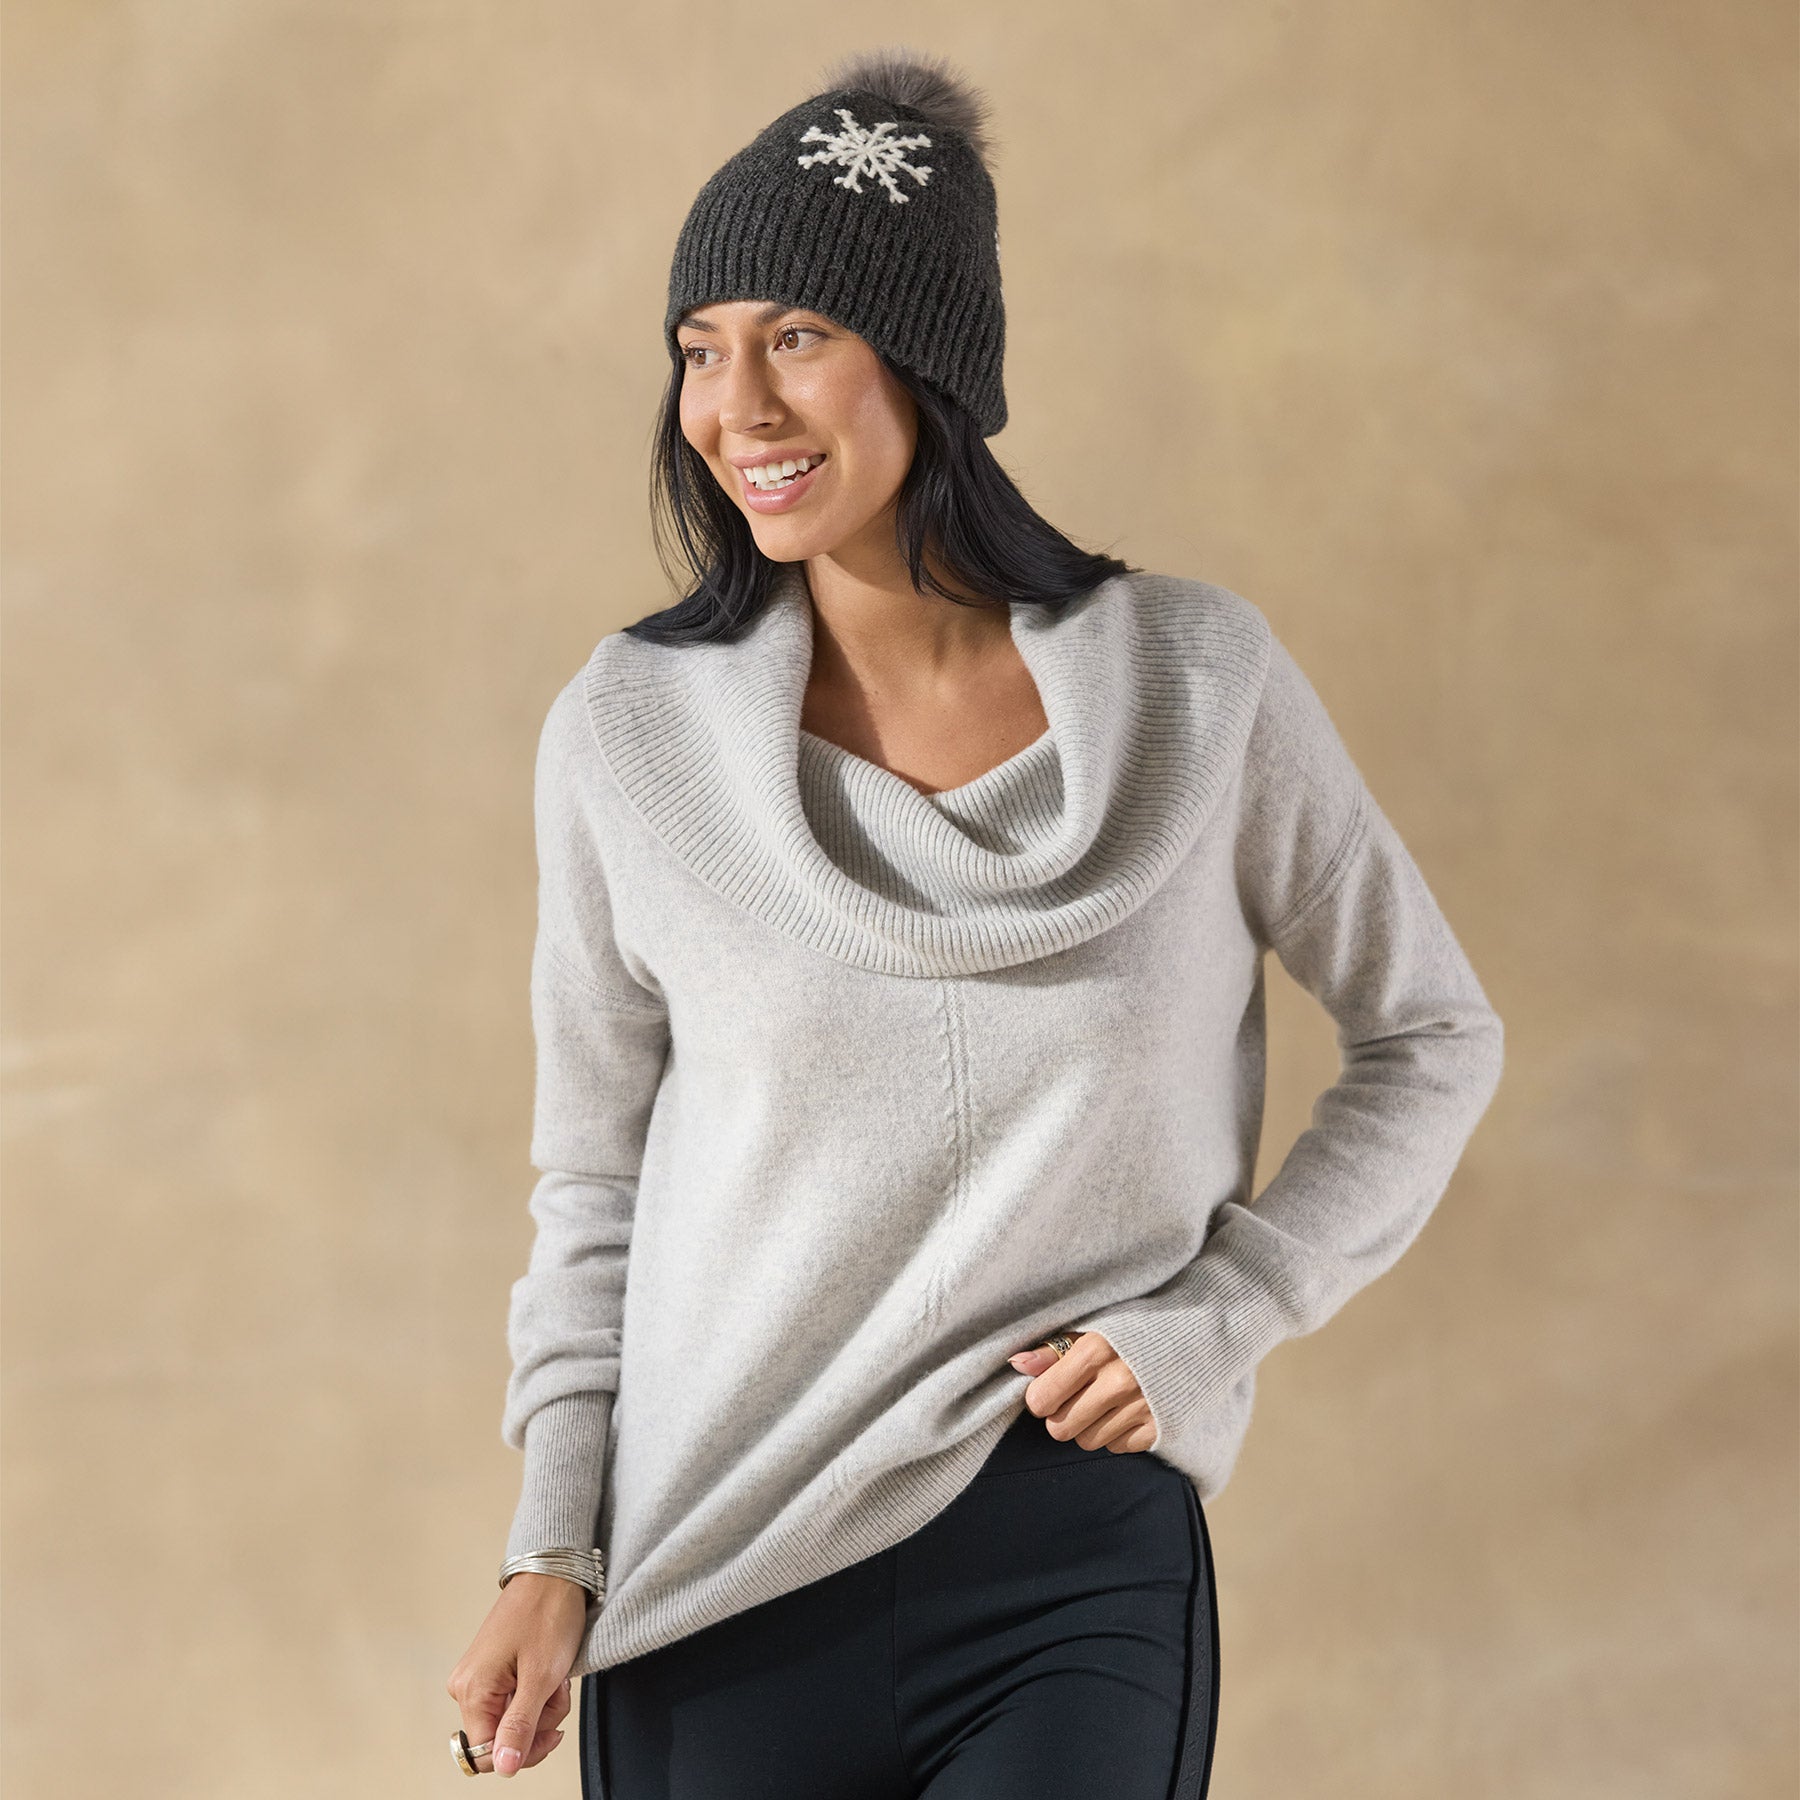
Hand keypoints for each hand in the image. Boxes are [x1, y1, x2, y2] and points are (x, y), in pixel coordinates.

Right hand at [445, 1571, 588, 1776]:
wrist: (554, 1574)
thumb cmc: (548, 1614)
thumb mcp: (541, 1677)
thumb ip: (520, 1726)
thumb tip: (504, 1767)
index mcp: (472, 1691)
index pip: (487, 1755)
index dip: (524, 1752)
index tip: (553, 1730)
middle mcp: (466, 1687)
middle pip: (502, 1738)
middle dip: (538, 1721)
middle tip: (557, 1689)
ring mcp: (479, 1678)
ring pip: (513, 1720)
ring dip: (543, 1705)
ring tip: (555, 1674)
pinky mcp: (492, 1670)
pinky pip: (514, 1700)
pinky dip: (538, 1692)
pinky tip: (549, 1671)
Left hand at [1008, 1331, 1156, 1452]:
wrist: (1197, 1339)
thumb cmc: (1135, 1330)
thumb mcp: (1094, 1329)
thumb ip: (1054, 1350)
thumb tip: (1017, 1365)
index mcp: (1096, 1351)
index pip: (1041, 1399)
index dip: (1041, 1397)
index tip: (1051, 1388)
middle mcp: (1118, 1382)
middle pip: (1060, 1428)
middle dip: (1063, 1415)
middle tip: (1078, 1396)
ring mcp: (1140, 1408)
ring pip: (1086, 1441)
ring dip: (1089, 1425)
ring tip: (1106, 1400)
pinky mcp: (1158, 1429)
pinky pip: (1116, 1447)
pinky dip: (1116, 1432)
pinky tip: (1127, 1409)